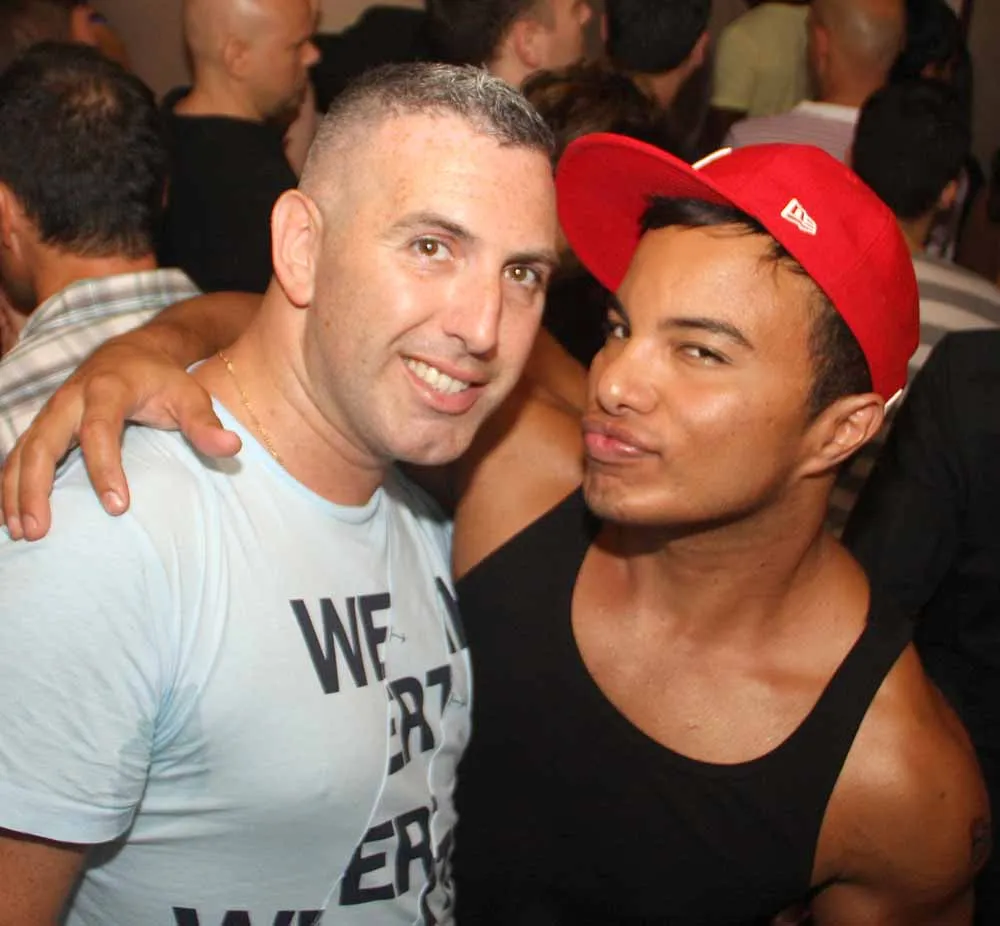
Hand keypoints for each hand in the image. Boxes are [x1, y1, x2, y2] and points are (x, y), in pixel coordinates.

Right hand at [1, 340, 239, 540]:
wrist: (133, 352)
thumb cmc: (165, 380)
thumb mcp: (190, 395)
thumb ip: (206, 424)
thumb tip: (232, 448)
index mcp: (108, 389)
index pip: (100, 430)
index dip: (105, 469)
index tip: (118, 507)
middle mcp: (71, 399)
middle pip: (43, 443)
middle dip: (37, 488)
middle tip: (40, 531)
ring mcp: (52, 412)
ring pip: (22, 452)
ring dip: (15, 493)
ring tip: (22, 533)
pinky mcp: (43, 425)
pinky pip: (18, 456)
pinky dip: (10, 486)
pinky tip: (12, 518)